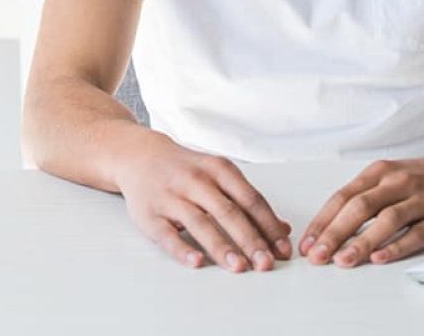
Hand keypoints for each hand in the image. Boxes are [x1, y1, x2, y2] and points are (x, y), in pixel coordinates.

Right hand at [114, 130, 292, 271]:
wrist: (140, 155)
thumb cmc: (186, 169)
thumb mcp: (218, 174)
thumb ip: (248, 200)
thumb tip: (283, 230)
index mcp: (217, 169)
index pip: (249, 199)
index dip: (268, 225)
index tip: (283, 249)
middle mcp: (195, 180)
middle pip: (227, 212)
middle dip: (250, 239)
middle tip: (266, 264)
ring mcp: (171, 196)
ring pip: (200, 223)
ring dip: (221, 246)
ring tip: (240, 267)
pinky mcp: (150, 214)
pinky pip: (167, 234)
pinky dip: (182, 249)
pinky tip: (197, 262)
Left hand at [300, 153, 423, 266]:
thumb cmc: (421, 177)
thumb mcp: (388, 176)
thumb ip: (362, 196)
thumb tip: (330, 224)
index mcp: (378, 172)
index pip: (343, 196)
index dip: (323, 220)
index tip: (308, 242)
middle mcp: (397, 183)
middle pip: (360, 207)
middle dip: (335, 233)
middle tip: (318, 255)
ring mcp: (421, 199)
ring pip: (386, 220)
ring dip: (362, 242)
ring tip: (344, 260)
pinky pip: (417, 233)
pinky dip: (397, 247)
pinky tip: (381, 258)